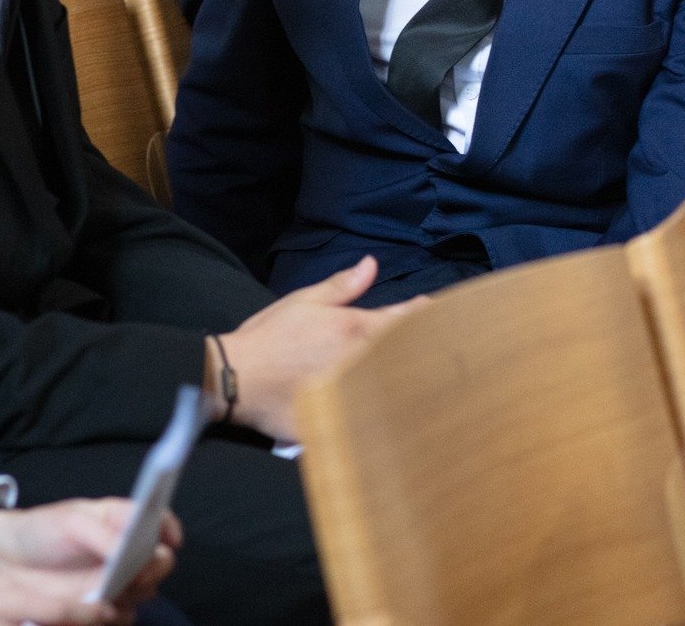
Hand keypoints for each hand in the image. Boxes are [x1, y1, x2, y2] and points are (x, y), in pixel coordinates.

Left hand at [0, 499, 177, 610]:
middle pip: (160, 563)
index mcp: (122, 521)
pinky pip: (122, 616)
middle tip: (133, 572)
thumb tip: (127, 552)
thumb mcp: (71, 523)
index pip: (161, 520)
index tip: (171, 540)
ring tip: (107, 591)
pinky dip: (114, 614)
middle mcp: (126, 551)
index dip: (170, 529)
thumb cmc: (42, 531)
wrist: (8, 560)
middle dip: (152, 568)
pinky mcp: (103, 607)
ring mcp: (116, 580)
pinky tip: (94, 608)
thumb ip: (103, 535)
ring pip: (144, 593)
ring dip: (131, 593)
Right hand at [215, 256, 420, 441]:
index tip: (438, 312)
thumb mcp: (303, 301)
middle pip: (407, 356)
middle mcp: (360, 360)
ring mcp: (354, 392)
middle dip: (427, 350)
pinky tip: (404, 419)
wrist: (236, 379)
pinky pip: (374, 420)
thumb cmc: (268, 337)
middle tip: (449, 348)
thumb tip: (371, 264)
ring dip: (414, 381)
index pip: (401, 320)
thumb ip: (341, 286)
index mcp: (353, 328)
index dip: (423, 314)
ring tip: (435, 380)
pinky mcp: (342, 419)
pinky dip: (389, 416)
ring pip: (396, 388)